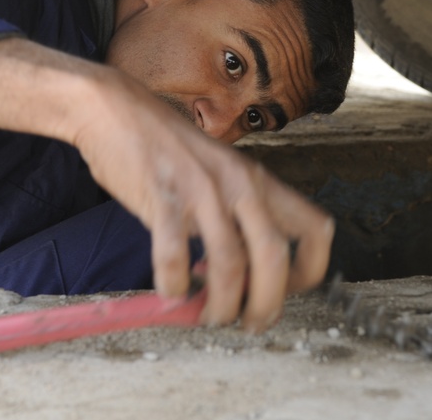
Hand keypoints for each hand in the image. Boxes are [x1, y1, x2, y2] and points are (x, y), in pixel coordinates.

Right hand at [0, 38, 334, 331]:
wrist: (115, 108)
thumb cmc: (167, 147)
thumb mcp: (219, 172)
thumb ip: (235, 215)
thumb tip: (243, 277)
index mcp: (259, 179)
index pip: (316, 229)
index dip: (311, 271)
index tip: (287, 291)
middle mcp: (239, 183)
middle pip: (275, 257)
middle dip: (266, 304)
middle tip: (248, 323)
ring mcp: (201, 188)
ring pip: (228, 264)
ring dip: (219, 304)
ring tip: (206, 315)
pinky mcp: (162, 196)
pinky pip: (175, 254)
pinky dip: (174, 284)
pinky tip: (170, 291)